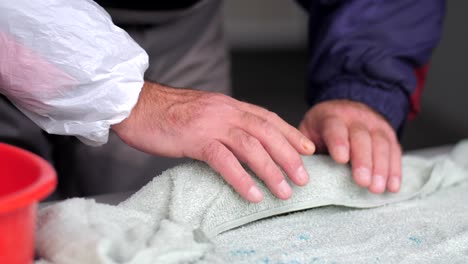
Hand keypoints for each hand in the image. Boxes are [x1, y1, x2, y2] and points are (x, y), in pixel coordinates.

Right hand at [113, 82, 314, 201]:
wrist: (136, 104)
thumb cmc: (168, 113)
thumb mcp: (204, 112)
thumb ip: (224, 122)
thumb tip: (243, 141)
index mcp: (229, 105)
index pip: (267, 117)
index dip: (290, 133)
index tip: (307, 149)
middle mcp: (225, 111)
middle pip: (266, 132)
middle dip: (289, 156)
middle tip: (304, 178)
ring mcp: (211, 124)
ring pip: (251, 146)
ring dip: (271, 170)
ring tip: (284, 191)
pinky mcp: (195, 139)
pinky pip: (223, 160)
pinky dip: (241, 178)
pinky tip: (252, 195)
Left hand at [299, 100, 401, 193]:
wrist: (347, 107)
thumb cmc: (323, 128)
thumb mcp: (308, 130)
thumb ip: (303, 147)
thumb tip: (296, 169)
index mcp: (331, 117)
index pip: (335, 128)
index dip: (339, 142)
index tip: (341, 160)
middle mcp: (355, 118)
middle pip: (361, 138)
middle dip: (363, 161)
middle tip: (362, 182)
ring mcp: (375, 125)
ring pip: (381, 144)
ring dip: (381, 168)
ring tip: (376, 189)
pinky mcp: (389, 135)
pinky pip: (394, 151)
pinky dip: (395, 170)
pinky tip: (393, 187)